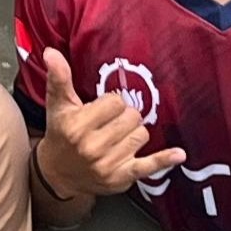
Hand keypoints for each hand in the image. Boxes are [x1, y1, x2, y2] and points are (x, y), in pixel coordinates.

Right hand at [29, 49, 183, 205]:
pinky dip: (165, 160)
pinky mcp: (120, 178)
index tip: (101, 110)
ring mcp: (107, 164)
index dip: (111, 103)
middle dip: (123, 117)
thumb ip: (59, 78)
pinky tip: (179, 154)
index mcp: (77, 125)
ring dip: (133, 134)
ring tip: (116, 138)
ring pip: (141, 135)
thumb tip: (51, 52)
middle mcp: (92, 147)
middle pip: (132, 117)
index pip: (116, 102)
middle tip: (108, 124)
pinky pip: (148, 166)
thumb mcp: (58, 105)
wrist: (57, 173)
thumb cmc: (60, 134)